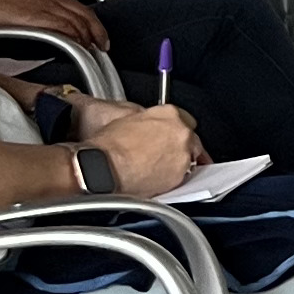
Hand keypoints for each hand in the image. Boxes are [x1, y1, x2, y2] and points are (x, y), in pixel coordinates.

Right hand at [0, 0, 108, 51]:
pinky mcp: (39, 17)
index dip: (97, 26)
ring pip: (79, 24)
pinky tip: (76, 47)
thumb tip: (63, 32)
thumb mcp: (32, 6)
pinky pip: (64, 28)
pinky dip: (74, 39)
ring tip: (91, 51)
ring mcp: (48, 7)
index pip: (86, 11)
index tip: (101, 38)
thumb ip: (50, 15)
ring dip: (87, 39)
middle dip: (98, 34)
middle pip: (87, 17)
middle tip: (102, 47)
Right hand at [69, 97, 204, 196]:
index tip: (169, 137)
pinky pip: (183, 177)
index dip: (174, 130)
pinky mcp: (180, 176)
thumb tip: (147, 129)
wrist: (102, 167)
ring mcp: (183, 154)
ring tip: (158, 169)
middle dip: (180, 146)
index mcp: (169, 114)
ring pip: (191, 158)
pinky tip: (158, 179)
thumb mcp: (126, 120)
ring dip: (178, 163)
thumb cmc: (108, 146)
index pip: (183, 119)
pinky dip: (174, 178)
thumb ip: (147, 122)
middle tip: (164, 154)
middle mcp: (181, 133)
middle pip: (191, 139)